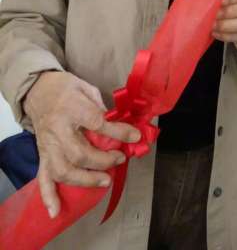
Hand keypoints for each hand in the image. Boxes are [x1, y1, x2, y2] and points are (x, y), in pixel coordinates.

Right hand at [24, 71, 140, 218]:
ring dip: (86, 179)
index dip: (119, 132)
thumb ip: (101, 106)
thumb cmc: (65, 88)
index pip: (97, 123)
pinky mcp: (43, 154)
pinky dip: (49, 196)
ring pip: (64, 170)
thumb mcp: (86, 87)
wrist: (38, 90)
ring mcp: (49, 145)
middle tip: (120, 159)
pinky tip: (56, 210)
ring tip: (105, 180)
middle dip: (104, 161)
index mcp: (71, 108)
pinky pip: (43, 178)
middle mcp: (58, 129)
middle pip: (81, 153)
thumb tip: (118, 124)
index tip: (135, 137)